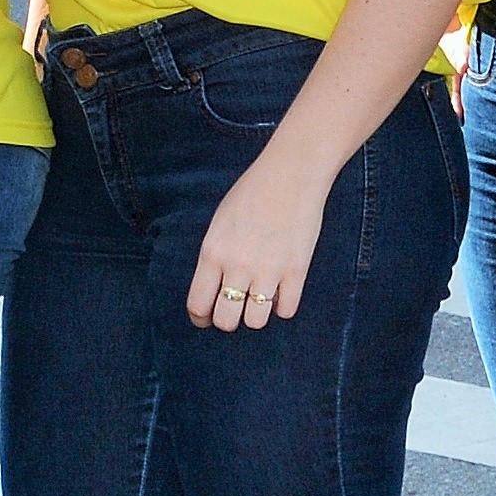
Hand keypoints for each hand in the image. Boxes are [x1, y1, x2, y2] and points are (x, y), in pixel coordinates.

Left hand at [184, 163, 322, 333]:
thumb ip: (214, 257)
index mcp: (213, 252)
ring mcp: (269, 270)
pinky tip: (281, 290)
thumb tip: (213, 290)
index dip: (201, 318)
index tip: (206, 318)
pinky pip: (286, 311)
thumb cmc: (252, 194)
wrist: (291, 175)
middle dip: (228, 319)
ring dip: (256, 314)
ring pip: (256, 321)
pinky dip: (282, 306)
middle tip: (234, 309)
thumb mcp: (219, 223)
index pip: (198, 305)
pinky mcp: (297, 271)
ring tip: (258, 298)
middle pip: (226, 321)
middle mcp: (238, 266)